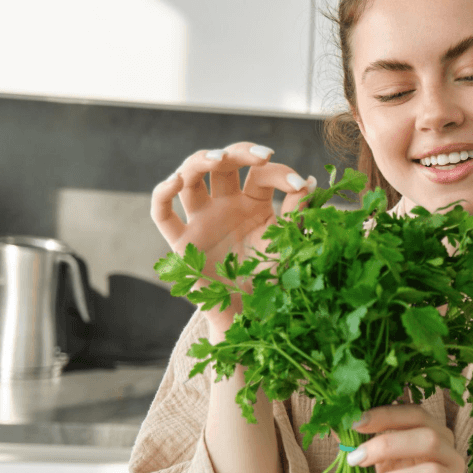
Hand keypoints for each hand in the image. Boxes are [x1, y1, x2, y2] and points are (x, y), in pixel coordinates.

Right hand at [150, 141, 317, 331]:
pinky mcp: (181, 242)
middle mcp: (226, 205)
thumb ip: (298, 214)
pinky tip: (175, 181)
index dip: (281, 173)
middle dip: (240, 153)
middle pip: (224, 165)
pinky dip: (162, 194)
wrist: (255, 319)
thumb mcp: (290, 244)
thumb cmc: (274, 281)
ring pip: (191, 177)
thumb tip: (310, 180)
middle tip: (262, 156)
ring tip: (219, 158)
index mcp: (255, 203)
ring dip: (200, 161)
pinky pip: (162, 214)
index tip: (301, 185)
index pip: (262, 175)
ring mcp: (202, 220)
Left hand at [347, 404, 472, 472]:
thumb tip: (334, 420)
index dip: (387, 415)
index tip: (355, 422)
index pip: (416, 415)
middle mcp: (451, 457)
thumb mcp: (375, 466)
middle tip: (353, 459)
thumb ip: (361, 444)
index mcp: (434, 437)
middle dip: (386, 445)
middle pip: (428, 439)